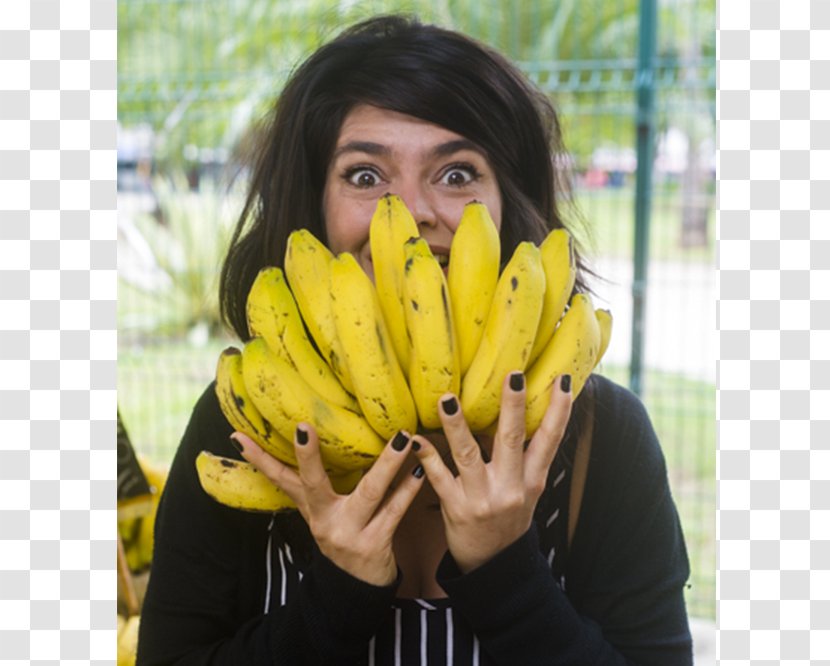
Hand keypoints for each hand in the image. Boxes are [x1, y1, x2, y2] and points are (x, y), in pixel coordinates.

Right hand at [232, 426, 423, 585]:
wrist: (357, 588)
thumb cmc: (342, 536)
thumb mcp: (319, 514)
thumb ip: (309, 485)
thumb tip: (295, 442)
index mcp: (311, 509)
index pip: (279, 479)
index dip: (260, 459)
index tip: (241, 437)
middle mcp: (325, 521)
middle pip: (313, 485)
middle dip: (307, 457)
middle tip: (304, 428)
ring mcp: (349, 534)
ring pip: (370, 492)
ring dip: (388, 464)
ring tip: (402, 438)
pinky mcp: (375, 545)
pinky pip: (395, 512)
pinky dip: (408, 490)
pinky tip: (420, 471)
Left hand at [412, 372, 571, 572]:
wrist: (491, 563)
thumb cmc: (508, 516)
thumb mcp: (527, 489)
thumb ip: (527, 455)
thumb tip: (526, 408)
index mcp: (532, 480)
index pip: (550, 440)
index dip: (559, 411)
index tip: (562, 380)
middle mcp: (511, 488)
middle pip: (513, 440)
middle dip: (512, 407)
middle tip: (512, 375)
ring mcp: (482, 498)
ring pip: (469, 455)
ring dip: (457, 425)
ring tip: (447, 398)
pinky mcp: (455, 508)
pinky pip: (438, 478)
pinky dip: (426, 456)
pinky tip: (414, 438)